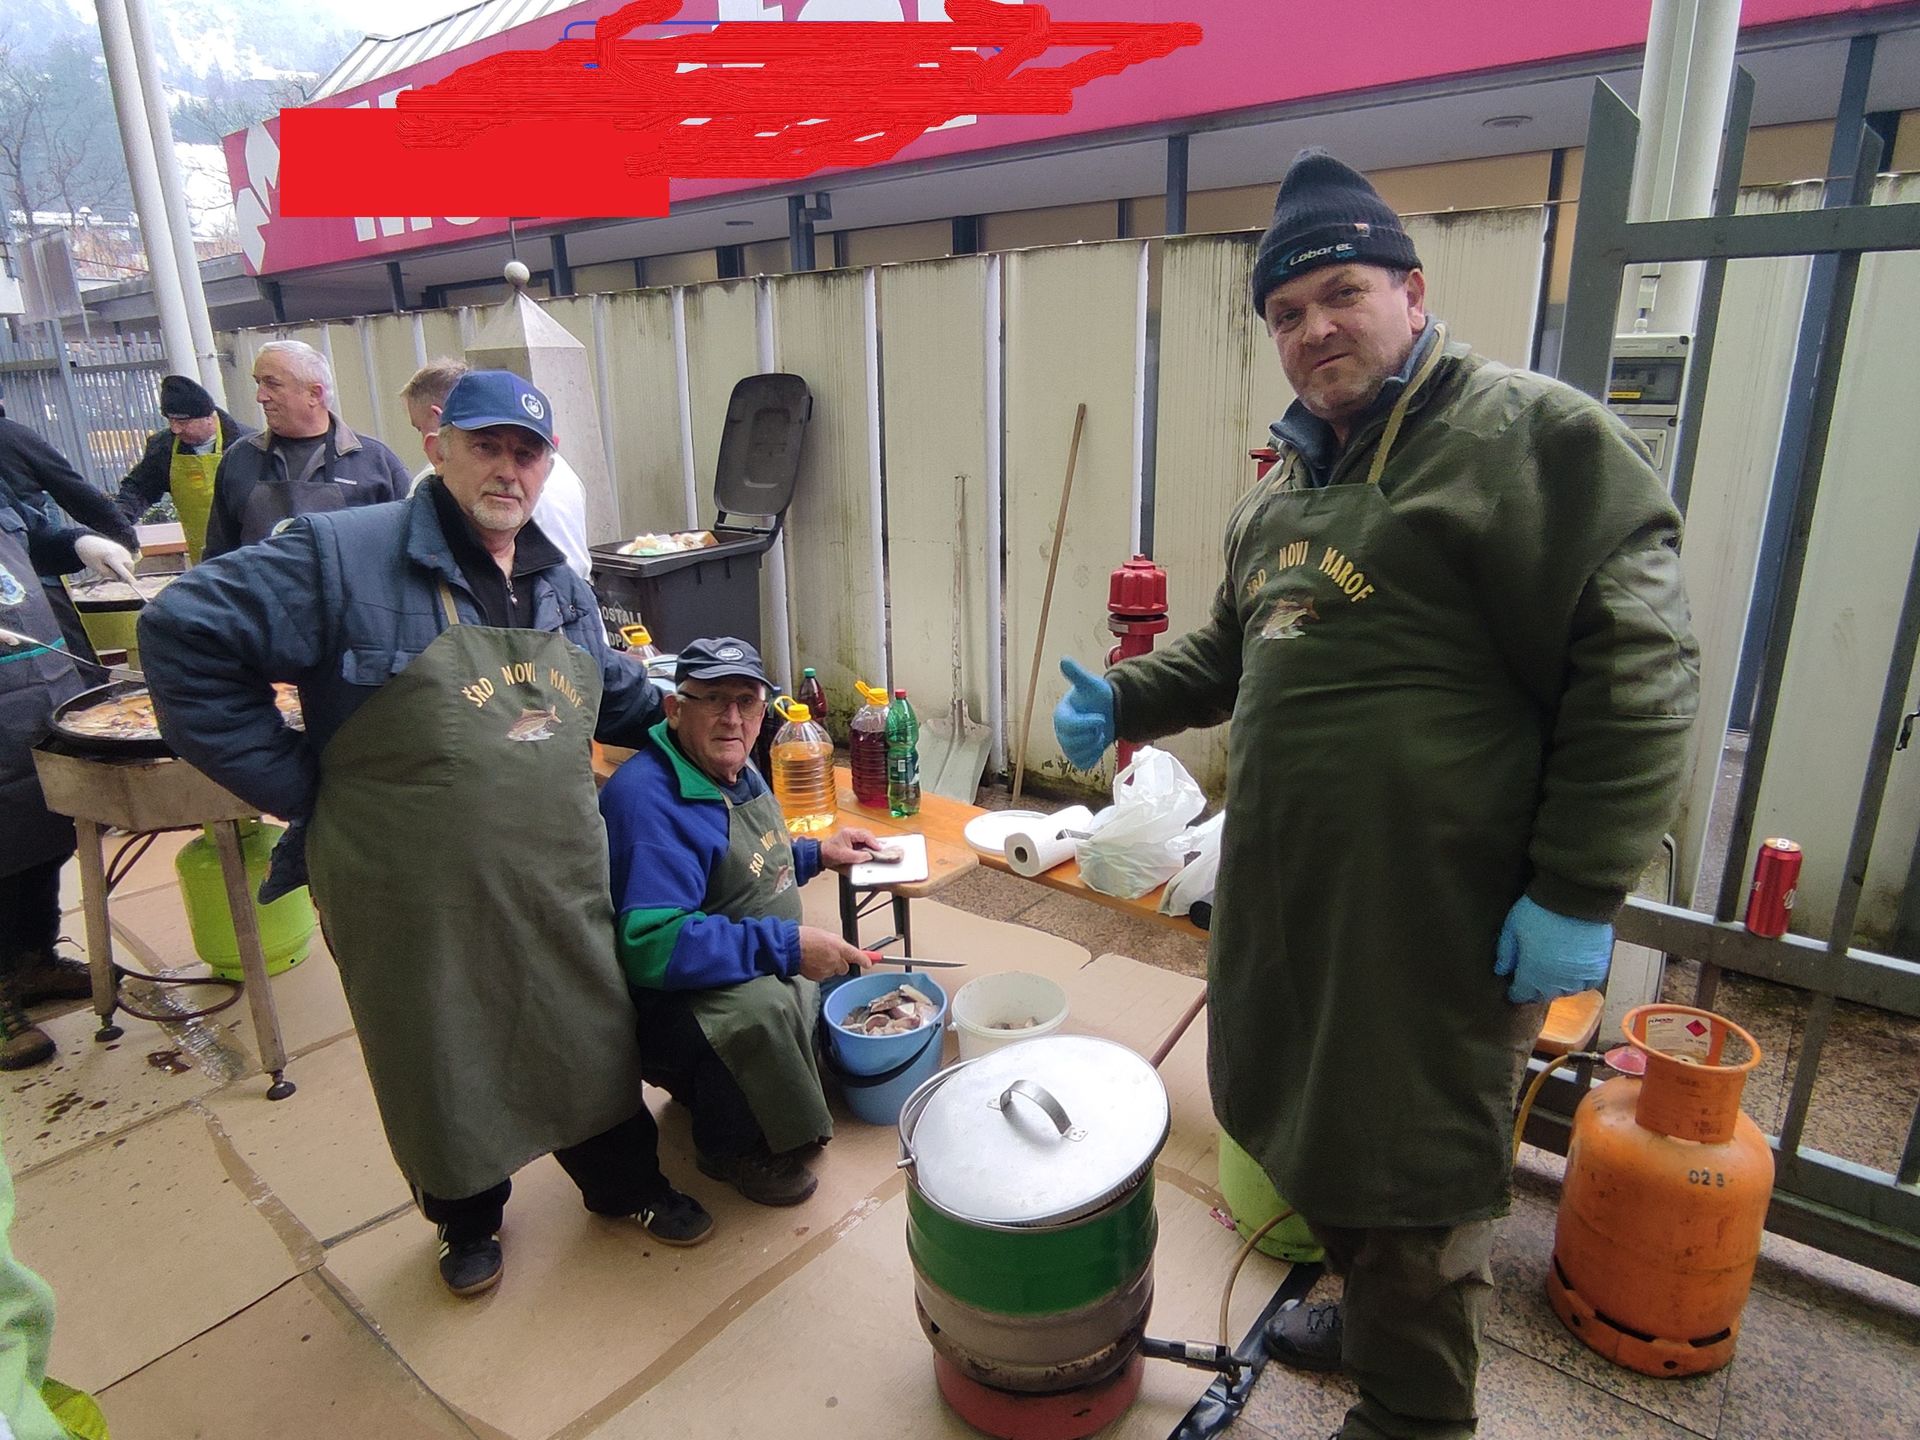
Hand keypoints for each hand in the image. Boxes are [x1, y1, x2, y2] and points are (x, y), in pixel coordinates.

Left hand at [74, 534, 136, 583]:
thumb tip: (118, 577)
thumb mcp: (96, 567)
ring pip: (130, 563)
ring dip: (126, 569)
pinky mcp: (122, 548)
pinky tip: (115, 563)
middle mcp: (120, 553)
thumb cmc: (89, 555)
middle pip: (130, 567)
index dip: (129, 579)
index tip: (133, 584)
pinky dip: (125, 563)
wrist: (86, 540)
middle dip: (127, 574)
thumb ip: (108, 574)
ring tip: (114, 569)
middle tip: (117, 578)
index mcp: (112, 558)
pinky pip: (128, 558)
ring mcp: (122, 549)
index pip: (123, 571)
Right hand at [796, 925, 874, 981]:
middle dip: (840, 963)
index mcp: (839, 946)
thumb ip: (838, 944)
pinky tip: (813, 963)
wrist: (791, 948)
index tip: (869, 962)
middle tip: (830, 956)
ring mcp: (827, 969)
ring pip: (833, 971)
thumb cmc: (805, 938)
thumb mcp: (826, 935)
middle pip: (845, 967)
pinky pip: (824, 975)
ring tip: (817, 957)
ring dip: (829, 966)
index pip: (857, 955)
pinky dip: (820, 971)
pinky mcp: (819, 977)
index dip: (865, 960)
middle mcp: (835, 959)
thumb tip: (844, 949)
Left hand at [819, 828, 895, 869]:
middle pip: (867, 835)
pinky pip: (862, 842)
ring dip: (871, 845)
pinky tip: (869, 852)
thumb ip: (858, 856)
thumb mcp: (845, 856)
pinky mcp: (850, 841)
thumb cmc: (829, 853)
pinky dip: (867, 846)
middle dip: (874, 843)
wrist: (820, 855)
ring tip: (876, 851)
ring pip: (865, 838)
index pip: (865, 835)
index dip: (874, 842)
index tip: (879, 849)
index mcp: (849, 833)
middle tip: (880, 851)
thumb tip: (869, 856)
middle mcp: (850, 832)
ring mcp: (851, 836)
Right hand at [1053, 657, 1115, 768]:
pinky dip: (1095, 755)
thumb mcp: (1090, 684)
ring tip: (1098, 732)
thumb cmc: (1097, 697)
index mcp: (1061, 715)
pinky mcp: (1077, 757)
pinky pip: (1085, 763)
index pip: (1069, 725)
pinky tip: (1097, 743)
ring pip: (1081, 753)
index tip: (1101, 718)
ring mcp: (1068, 747)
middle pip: (1074, 742)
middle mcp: (1060, 732)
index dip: (1087, 724)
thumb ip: (1077, 675)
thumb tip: (1064, 659)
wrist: (1110, 712)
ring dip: (1096, 744)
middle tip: (1100, 723)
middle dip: (1093, 734)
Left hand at [1493, 896, 1613, 1003]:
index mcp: (1532, 973)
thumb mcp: (1512, 927)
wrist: (1575, 898)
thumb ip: (1505, 952)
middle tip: (1532, 978)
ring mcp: (1579, 976)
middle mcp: (1556, 981)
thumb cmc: (1539, 910)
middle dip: (1536, 989)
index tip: (1514, 988)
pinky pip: (1588, 984)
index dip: (1516, 991)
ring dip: (1558, 985)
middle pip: (1544, 995)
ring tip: (1552, 972)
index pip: (1522, 994)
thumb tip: (1501, 971)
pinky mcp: (1597, 968)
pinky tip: (1573, 969)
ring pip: (1566, 991)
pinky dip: (1580, 980)